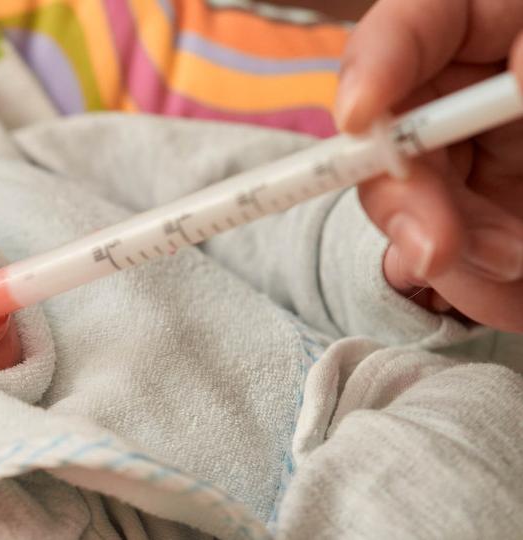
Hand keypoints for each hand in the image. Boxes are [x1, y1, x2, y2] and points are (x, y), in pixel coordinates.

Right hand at [336, 0, 522, 331]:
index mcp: (498, 22)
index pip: (412, 26)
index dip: (374, 65)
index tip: (363, 116)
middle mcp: (475, 92)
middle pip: (393, 132)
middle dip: (403, 192)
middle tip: (434, 245)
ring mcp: (482, 161)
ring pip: (418, 205)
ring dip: (450, 248)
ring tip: (518, 264)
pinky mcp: (499, 223)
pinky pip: (466, 260)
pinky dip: (484, 287)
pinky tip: (517, 295)